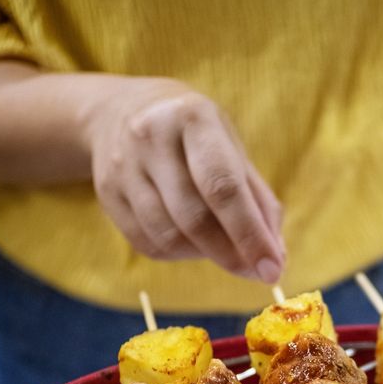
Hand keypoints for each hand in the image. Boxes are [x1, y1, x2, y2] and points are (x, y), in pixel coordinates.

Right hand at [82, 78, 284, 282]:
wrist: (120, 111)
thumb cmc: (193, 135)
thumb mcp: (231, 147)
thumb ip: (258, 199)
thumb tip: (276, 256)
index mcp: (193, 118)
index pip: (223, 186)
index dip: (250, 234)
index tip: (272, 268)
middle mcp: (152, 137)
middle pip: (194, 217)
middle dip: (231, 254)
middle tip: (256, 272)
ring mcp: (123, 166)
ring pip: (169, 236)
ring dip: (205, 254)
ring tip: (223, 247)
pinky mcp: (107, 193)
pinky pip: (148, 243)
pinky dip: (179, 254)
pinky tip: (192, 242)